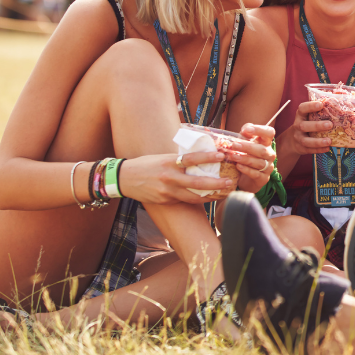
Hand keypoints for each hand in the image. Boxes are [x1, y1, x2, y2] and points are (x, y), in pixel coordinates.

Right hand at [117, 152, 235, 204]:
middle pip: (197, 183)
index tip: (222, 155)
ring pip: (193, 196)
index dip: (208, 157)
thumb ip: (179, 158)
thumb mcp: (163, 157)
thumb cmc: (146, 165)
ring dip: (211, 196)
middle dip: (216, 184)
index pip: (192, 158)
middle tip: (230, 182)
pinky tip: (209, 198)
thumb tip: (201, 153)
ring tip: (224, 193)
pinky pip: (185, 201)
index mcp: (169, 162)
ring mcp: (167, 191)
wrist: (124, 179)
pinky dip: (198, 199)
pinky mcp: (165, 200)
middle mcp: (169, 177)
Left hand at [228, 123, 276, 191]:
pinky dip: (247, 170)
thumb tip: (245, 129)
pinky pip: (256, 174)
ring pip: (259, 163)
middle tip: (234, 145)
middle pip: (263, 150)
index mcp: (266, 143)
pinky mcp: (263, 178)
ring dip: (245, 159)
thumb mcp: (244, 144)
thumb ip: (245, 135)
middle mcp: (269, 154)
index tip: (247, 130)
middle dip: (248, 147)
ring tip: (233, 156)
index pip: (269, 133)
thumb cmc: (246, 157)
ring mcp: (268, 167)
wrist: (247, 178)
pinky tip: (238, 166)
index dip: (260, 130)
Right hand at [281, 101, 333, 158]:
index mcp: (300, 115)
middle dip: (317, 126)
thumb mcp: (309, 116)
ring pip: (305, 140)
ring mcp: (298, 138)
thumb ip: (320, 110)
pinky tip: (327, 148)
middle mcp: (298, 126)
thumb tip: (338, 97)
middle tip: (330, 125)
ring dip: (318, 141)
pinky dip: (318, 150)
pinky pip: (309, 150)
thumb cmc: (307, 124)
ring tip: (329, 141)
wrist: (293, 140)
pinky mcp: (301, 148)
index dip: (310, 106)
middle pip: (304, 126)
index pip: (302, 108)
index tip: (321, 105)